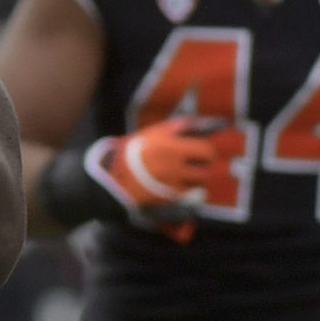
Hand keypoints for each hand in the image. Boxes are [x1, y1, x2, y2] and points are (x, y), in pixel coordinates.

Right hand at [85, 117, 231, 242]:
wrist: (113, 179)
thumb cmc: (130, 152)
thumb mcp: (150, 133)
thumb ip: (173, 128)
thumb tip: (195, 123)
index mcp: (172, 146)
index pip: (206, 150)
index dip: (206, 151)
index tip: (201, 151)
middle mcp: (176, 165)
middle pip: (205, 169)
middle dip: (204, 167)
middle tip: (197, 164)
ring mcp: (174, 183)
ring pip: (200, 184)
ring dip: (198, 180)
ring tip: (190, 176)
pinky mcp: (169, 197)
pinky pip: (189, 195)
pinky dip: (189, 192)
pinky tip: (180, 187)